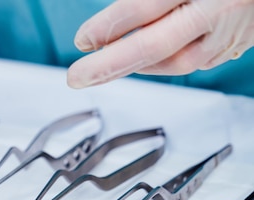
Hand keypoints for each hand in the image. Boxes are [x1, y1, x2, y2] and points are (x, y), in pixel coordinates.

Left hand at [67, 0, 253, 88]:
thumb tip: (115, 19)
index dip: (109, 24)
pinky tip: (143, 60)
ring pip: (178, 62)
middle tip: (78, 76)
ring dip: (135, 66)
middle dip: (110, 65)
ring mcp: (234, 30)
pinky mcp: (239, 44)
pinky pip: (196, 60)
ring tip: (103, 67)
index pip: (147, 6)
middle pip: (156, 44)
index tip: (83, 39)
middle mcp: (223, 8)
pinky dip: (163, 62)